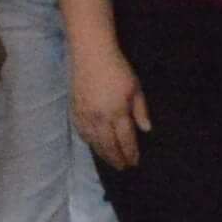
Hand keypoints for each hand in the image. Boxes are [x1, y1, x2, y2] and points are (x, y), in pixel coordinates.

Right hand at [71, 43, 149, 169]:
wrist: (91, 53)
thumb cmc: (117, 68)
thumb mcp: (135, 87)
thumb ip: (140, 110)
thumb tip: (146, 130)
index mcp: (117, 112)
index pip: (125, 140)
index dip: (130, 153)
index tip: (134, 163)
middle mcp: (100, 118)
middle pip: (109, 146)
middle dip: (117, 158)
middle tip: (123, 168)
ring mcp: (85, 115)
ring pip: (94, 142)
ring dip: (103, 154)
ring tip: (111, 161)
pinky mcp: (74, 110)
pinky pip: (82, 133)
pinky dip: (90, 143)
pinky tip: (95, 146)